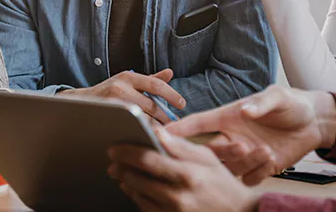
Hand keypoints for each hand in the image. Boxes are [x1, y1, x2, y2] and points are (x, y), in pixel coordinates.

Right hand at [59, 69, 185, 124]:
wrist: (79, 102)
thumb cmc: (108, 92)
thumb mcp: (127, 81)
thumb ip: (149, 80)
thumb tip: (170, 73)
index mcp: (128, 77)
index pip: (156, 84)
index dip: (171, 94)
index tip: (182, 104)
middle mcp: (120, 87)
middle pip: (151, 105)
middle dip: (165, 118)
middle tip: (175, 126)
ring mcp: (112, 103)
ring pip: (141, 119)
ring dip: (155, 127)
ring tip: (165, 133)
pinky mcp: (106, 117)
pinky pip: (129, 126)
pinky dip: (141, 132)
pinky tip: (147, 136)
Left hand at [108, 129, 259, 211]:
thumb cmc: (223, 185)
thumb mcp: (208, 158)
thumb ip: (180, 145)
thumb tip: (157, 131)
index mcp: (187, 174)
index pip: (147, 159)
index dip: (126, 152)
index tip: (115, 147)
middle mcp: (177, 196)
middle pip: (137, 179)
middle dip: (120, 167)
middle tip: (112, 159)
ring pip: (137, 196)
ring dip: (125, 182)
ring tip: (120, 172)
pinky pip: (145, 209)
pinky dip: (136, 197)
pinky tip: (134, 188)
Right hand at [166, 85, 335, 184]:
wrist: (314, 122)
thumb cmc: (292, 103)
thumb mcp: (278, 97)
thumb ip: (261, 103)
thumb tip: (246, 110)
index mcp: (229, 116)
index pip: (198, 123)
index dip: (178, 129)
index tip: (157, 134)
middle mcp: (232, 136)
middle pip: (208, 151)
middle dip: (214, 155)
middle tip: (233, 150)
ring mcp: (244, 154)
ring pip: (229, 168)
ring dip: (243, 163)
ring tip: (266, 150)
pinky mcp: (259, 168)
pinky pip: (249, 179)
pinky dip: (258, 173)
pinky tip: (273, 160)